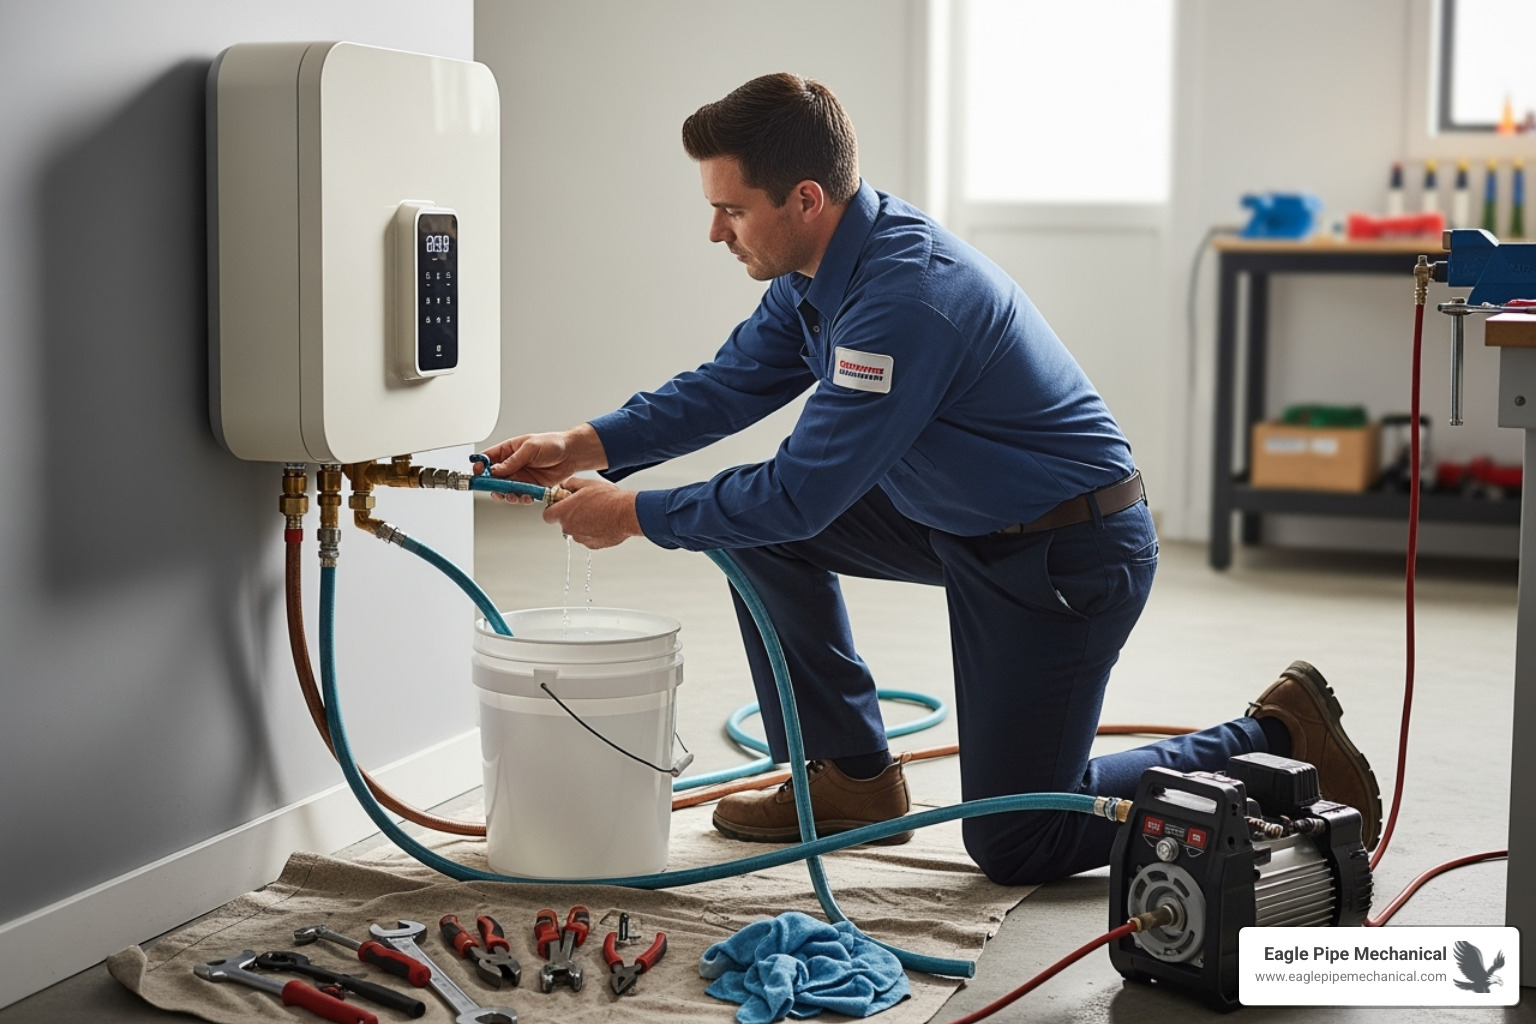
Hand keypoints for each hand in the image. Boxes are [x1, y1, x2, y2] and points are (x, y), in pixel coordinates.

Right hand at [477, 425, 608, 504]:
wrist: (572, 455)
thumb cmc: (552, 444)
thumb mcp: (530, 448)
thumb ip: (512, 461)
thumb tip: (495, 470)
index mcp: (508, 450)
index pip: (487, 459)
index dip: (480, 467)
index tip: (478, 474)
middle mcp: (512, 464)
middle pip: (493, 478)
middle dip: (492, 485)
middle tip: (496, 489)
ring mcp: (521, 476)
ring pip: (505, 489)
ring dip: (506, 494)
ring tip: (512, 494)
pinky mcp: (530, 486)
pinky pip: (520, 495)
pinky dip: (521, 498)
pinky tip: (525, 496)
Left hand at [543, 477, 641, 549]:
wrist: (627, 514)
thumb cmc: (609, 499)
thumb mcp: (587, 484)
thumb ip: (570, 484)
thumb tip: (564, 485)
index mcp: (564, 512)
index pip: (547, 515)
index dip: (553, 509)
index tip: (560, 505)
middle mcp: (569, 528)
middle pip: (564, 523)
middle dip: (571, 515)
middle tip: (585, 506)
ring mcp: (581, 538)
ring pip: (577, 531)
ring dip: (583, 523)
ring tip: (598, 513)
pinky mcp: (593, 545)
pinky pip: (588, 538)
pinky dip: (593, 531)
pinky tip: (604, 522)